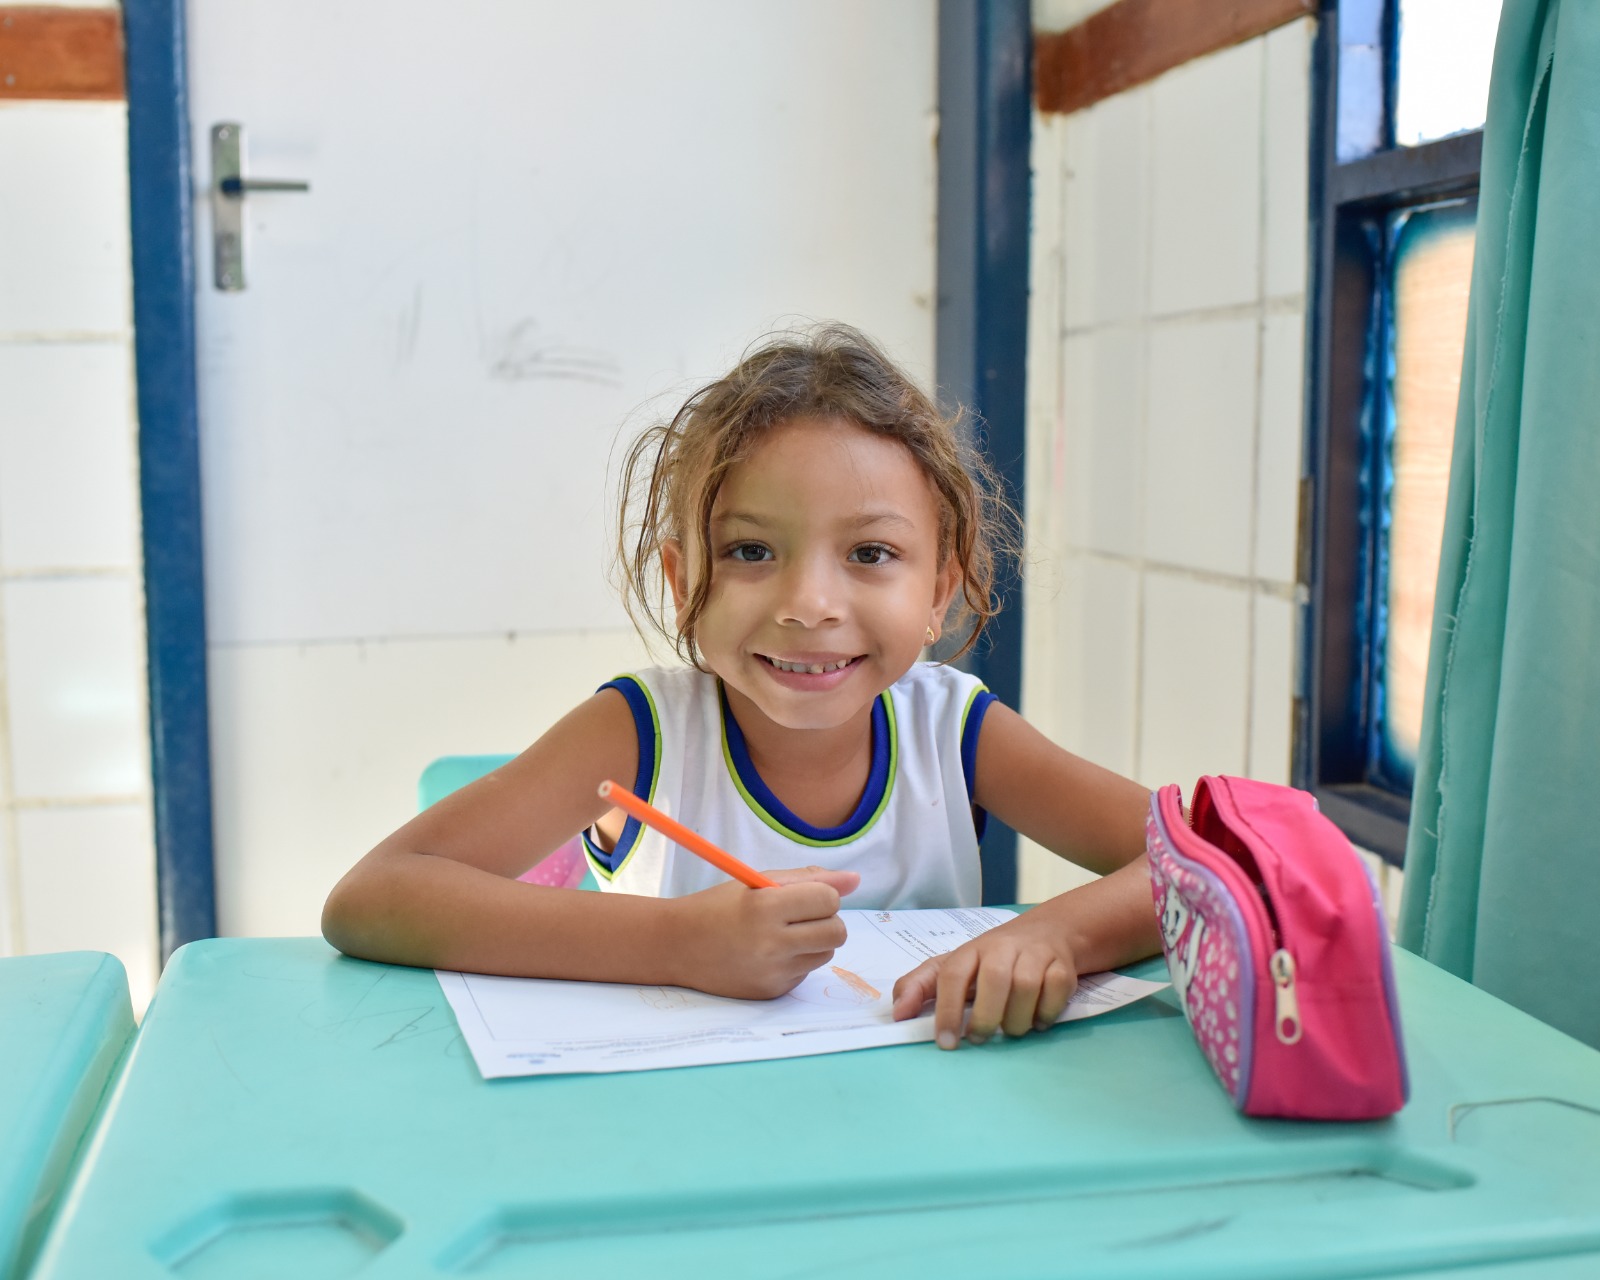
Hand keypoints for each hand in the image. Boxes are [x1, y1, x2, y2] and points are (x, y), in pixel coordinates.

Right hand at [667, 866, 860, 999]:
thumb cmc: (719, 906)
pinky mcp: (771, 992)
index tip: (803, 896)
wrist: (676, 946)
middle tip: (800, 916)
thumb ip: (810, 879)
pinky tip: (768, 954)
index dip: (822, 895)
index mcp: (766, 907)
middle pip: (837, 931)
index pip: (828, 900)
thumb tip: (856, 880)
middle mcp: (770, 943)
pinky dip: (796, 961)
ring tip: (782, 934)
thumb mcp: (760, 883)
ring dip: (814, 941)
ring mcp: (772, 972)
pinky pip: (806, 972)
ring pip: (826, 953)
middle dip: (826, 920)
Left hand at [890, 909, 1078, 1048]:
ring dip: (1017, 1020)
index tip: (946, 1042)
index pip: (952, 975)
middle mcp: (1002, 947)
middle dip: (987, 1018)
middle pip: (996, 980)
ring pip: (1027, 988)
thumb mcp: (952, 966)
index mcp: (970, 949)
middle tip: (980, 1039)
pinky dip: (1046, 1013)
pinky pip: (1056, 991)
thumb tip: (898, 1015)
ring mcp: (1035, 954)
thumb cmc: (990, 959)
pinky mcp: (1062, 966)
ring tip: (1009, 1030)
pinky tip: (1036, 1021)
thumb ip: (920, 987)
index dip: (947, 1010)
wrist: (1046, 933)